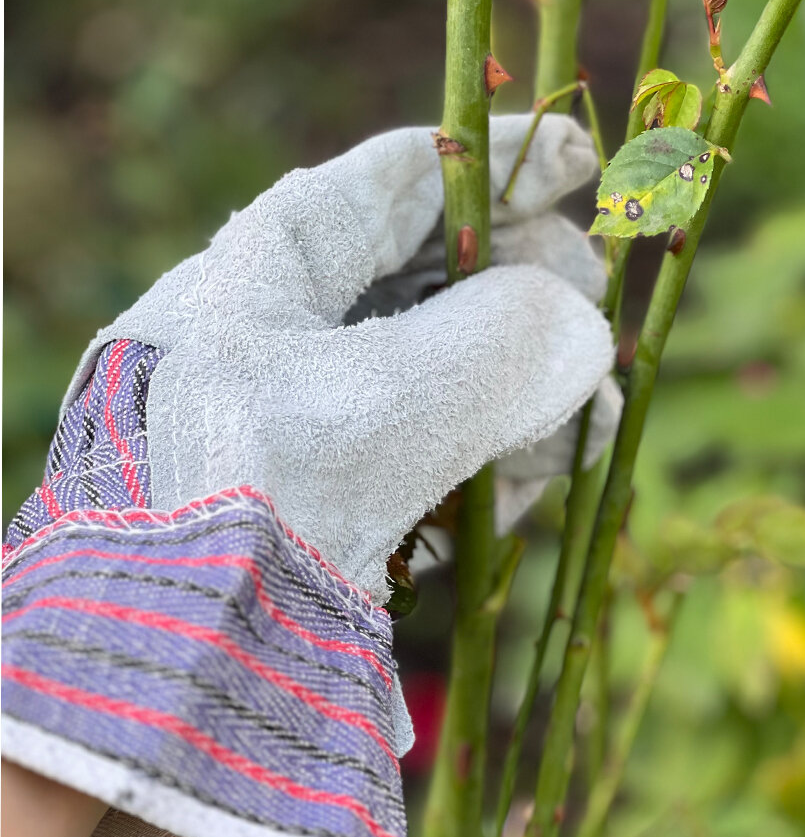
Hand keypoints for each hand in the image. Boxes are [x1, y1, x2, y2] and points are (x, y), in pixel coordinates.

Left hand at [67, 113, 617, 601]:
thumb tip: (580, 327)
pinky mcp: (334, 485)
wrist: (175, 672)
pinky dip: (490, 451)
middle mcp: (283, 330)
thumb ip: (501, 344)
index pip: (397, 181)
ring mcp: (310, 410)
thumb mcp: (384, 405)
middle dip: (526, 290)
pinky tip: (534, 478)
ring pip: (442, 363)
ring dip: (524, 385)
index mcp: (266, 272)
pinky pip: (431, 442)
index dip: (495, 165)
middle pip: (431, 271)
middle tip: (596, 311)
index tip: (578, 167)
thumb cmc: (252, 510)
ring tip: (591, 414)